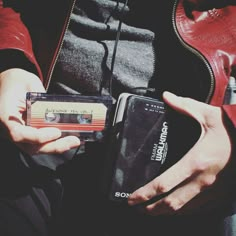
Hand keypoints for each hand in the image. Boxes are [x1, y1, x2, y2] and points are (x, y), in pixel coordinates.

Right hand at [0, 68, 79, 154]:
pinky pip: (40, 144)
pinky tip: (68, 140)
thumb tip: (60, 111)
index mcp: (5, 116)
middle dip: (54, 146)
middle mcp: (9, 130)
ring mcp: (19, 135)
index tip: (56, 132)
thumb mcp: (30, 84)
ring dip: (57, 146)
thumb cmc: (17, 82)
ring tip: (74, 141)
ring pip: (37, 148)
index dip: (38, 136)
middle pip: (31, 147)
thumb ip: (42, 98)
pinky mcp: (27, 135)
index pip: (19, 133)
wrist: (9, 83)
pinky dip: (54, 143)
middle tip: (74, 141)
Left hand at [128, 91, 232, 214]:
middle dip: (150, 208)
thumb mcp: (209, 115)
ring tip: (151, 211)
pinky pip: (198, 208)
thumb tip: (166, 96)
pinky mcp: (220, 194)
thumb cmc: (234, 130)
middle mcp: (202, 181)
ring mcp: (212, 191)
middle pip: (170, 203)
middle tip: (136, 207)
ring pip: (184, 209)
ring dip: (165, 212)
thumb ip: (185, 106)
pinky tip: (176, 208)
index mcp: (196, 162)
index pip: (163, 184)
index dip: (144, 193)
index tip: (131, 198)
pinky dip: (183, 210)